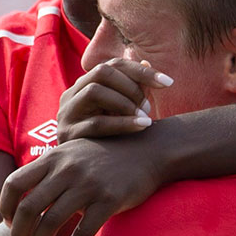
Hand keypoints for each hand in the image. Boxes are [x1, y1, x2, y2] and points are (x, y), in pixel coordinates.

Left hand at [0, 135, 167, 235]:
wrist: (148, 150)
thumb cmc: (106, 155)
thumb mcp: (73, 153)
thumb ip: (50, 171)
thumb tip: (25, 199)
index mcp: (54, 158)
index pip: (14, 183)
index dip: (5, 207)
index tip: (9, 224)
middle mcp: (67, 169)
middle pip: (29, 208)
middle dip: (19, 234)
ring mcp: (88, 184)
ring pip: (51, 222)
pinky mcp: (109, 200)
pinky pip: (82, 232)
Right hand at [55, 59, 172, 142]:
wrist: (82, 172)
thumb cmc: (108, 139)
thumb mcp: (119, 112)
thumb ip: (132, 89)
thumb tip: (146, 63)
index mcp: (84, 86)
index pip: (113, 64)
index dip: (142, 71)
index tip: (168, 83)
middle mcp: (71, 95)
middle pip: (101, 72)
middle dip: (131, 87)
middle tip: (148, 106)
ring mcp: (67, 114)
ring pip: (94, 92)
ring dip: (125, 103)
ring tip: (145, 117)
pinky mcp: (68, 135)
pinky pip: (96, 124)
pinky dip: (122, 123)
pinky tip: (142, 126)